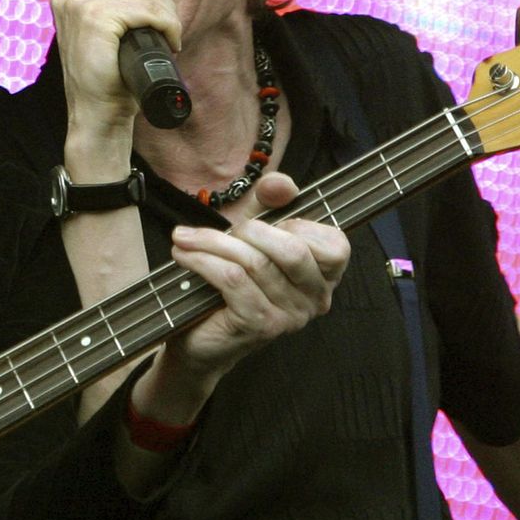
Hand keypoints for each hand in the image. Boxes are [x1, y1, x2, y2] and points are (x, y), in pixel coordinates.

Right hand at [52, 0, 180, 173]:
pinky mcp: (94, 19)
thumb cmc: (108, 76)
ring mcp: (79, 4)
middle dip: (161, 0)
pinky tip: (169, 41)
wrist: (97, 114)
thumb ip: (112, 2)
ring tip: (170, 36)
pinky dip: (166, 23)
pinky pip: (144, 9)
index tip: (158, 16)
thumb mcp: (104, 30)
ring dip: (167, 14)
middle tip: (168, 30)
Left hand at [135, 173, 350, 421]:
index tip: (261, 222)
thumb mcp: (253, 235)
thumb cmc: (231, 281)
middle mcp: (316, 300)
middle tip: (221, 229)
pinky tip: (184, 255)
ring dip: (211, 243)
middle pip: (293, 250)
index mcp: (324, 277)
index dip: (298, 223)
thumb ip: (271, 203)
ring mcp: (290, 317)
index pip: (335, 245)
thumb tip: (280, 183)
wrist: (201, 336)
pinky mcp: (259, 325)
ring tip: (184, 238)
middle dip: (250, 230)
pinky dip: (202, 260)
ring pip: (254, 262)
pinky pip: (232, 279)